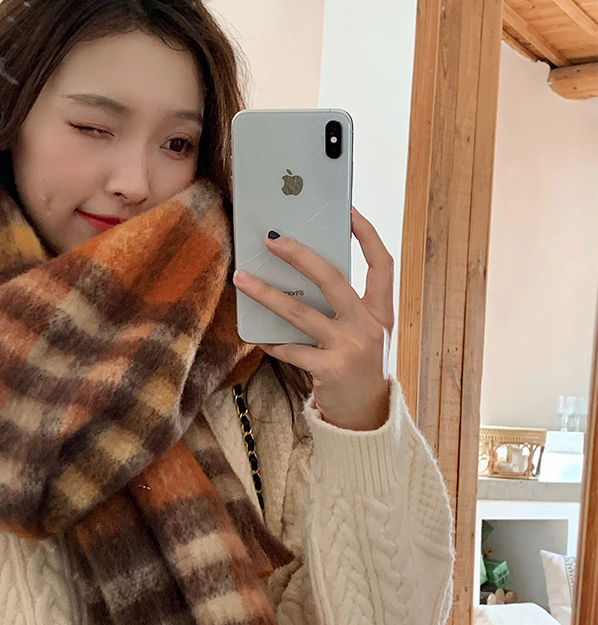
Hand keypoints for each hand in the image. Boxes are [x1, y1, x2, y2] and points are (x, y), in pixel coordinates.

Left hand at [232, 207, 394, 430]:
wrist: (367, 414)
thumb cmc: (359, 366)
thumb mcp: (365, 332)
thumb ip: (346, 306)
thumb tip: (303, 273)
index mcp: (382, 311)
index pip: (382, 262)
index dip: (366, 233)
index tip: (347, 210)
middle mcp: (369, 326)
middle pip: (333, 279)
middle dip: (300, 255)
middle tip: (271, 238)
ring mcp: (350, 348)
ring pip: (301, 312)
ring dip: (267, 293)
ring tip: (241, 278)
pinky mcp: (330, 369)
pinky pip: (291, 349)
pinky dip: (270, 341)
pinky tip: (254, 334)